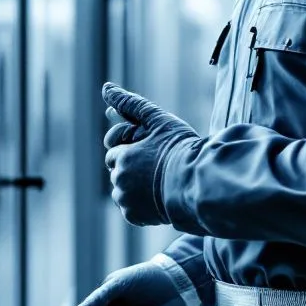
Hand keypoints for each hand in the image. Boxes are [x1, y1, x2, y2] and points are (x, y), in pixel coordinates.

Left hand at [102, 83, 199, 225]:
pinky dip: (141, 204)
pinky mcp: (135, 217)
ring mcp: (126, 201)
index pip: (114, 152)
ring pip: (123, 191)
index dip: (131, 150)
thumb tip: (105, 87)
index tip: (150, 151)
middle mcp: (118, 180)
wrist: (200, 183)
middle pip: (117, 172)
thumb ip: (128, 103)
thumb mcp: (156, 119)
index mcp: (121, 157)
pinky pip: (132, 209)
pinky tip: (160, 196)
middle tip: (157, 166)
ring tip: (160, 182)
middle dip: (131, 168)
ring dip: (134, 186)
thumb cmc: (181, 149)